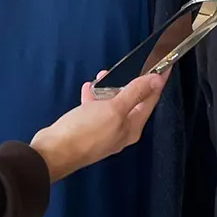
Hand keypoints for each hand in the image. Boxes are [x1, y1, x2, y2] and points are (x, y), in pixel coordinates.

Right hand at [30, 72, 165, 181]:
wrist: (53, 151)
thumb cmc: (86, 131)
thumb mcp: (114, 109)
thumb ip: (135, 93)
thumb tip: (156, 80)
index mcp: (132, 127)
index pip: (150, 101)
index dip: (157, 82)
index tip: (163, 65)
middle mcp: (121, 130)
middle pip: (132, 102)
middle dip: (130, 82)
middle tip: (128, 66)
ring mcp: (103, 130)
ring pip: (112, 104)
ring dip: (109, 88)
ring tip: (102, 75)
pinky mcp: (86, 128)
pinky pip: (95, 108)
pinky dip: (93, 97)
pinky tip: (87, 87)